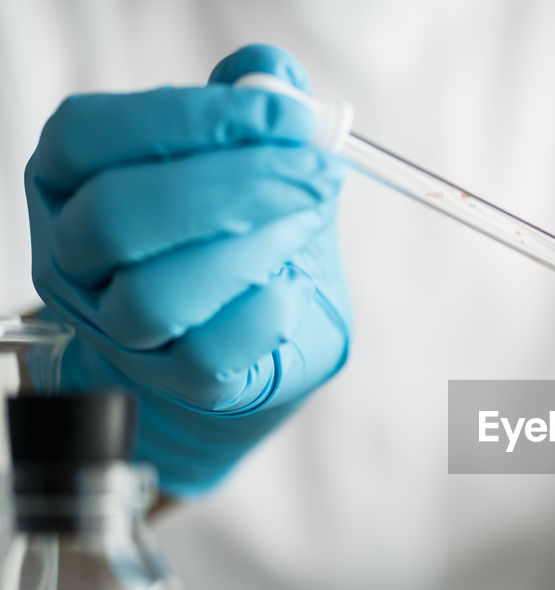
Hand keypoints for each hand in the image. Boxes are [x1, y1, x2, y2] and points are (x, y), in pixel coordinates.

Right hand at [25, 44, 349, 494]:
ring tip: (307, 221)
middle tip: (315, 172)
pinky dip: (266, 311)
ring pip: (156, 294)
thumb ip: (254, 108)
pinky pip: (210, 353)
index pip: (94, 134)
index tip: (284, 114)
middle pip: (120, 215)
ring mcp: (119, 328)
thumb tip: (274, 75)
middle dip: (232, 185)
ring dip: (250, 249)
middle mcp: (76, 256)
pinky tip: (295, 284)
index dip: (191, 117)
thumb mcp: (251, 159)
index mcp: (72, 178)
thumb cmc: (244, 234)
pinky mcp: (178, 382)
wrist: (260, 336)